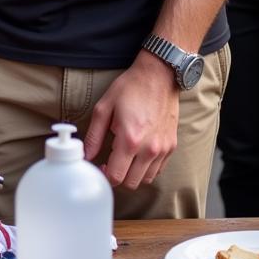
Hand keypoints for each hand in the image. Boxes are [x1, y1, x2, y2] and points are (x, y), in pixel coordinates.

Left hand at [84, 53, 178, 189]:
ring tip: (126, 156)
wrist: (159, 76)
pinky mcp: (172, 146)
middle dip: (118, 176)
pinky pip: (158, 170)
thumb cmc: (131, 88)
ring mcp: (163, 149)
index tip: (101, 166)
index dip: (105, 175)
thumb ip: (94, 135)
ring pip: (146, 180)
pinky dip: (147, 168)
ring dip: (133, 174)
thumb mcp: (104, 107)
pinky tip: (139, 153)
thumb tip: (86, 155)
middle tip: (111, 162)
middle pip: (131, 183)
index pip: (116, 177)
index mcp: (130, 140)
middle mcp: (149, 149)